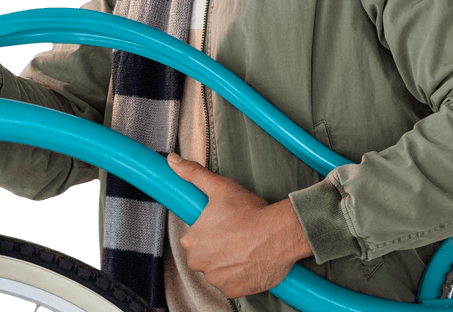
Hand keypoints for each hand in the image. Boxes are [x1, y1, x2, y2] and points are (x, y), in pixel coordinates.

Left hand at [167, 153, 311, 297]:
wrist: (279, 233)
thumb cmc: (249, 210)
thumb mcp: (219, 186)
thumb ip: (193, 174)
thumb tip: (172, 161)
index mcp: (191, 241)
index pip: (194, 238)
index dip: (210, 230)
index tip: (225, 224)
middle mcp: (198, 263)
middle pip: (204, 256)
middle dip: (217, 247)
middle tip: (236, 235)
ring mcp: (216, 279)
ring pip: (217, 270)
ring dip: (228, 262)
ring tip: (245, 246)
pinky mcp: (232, 291)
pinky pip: (231, 284)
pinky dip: (239, 276)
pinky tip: (250, 261)